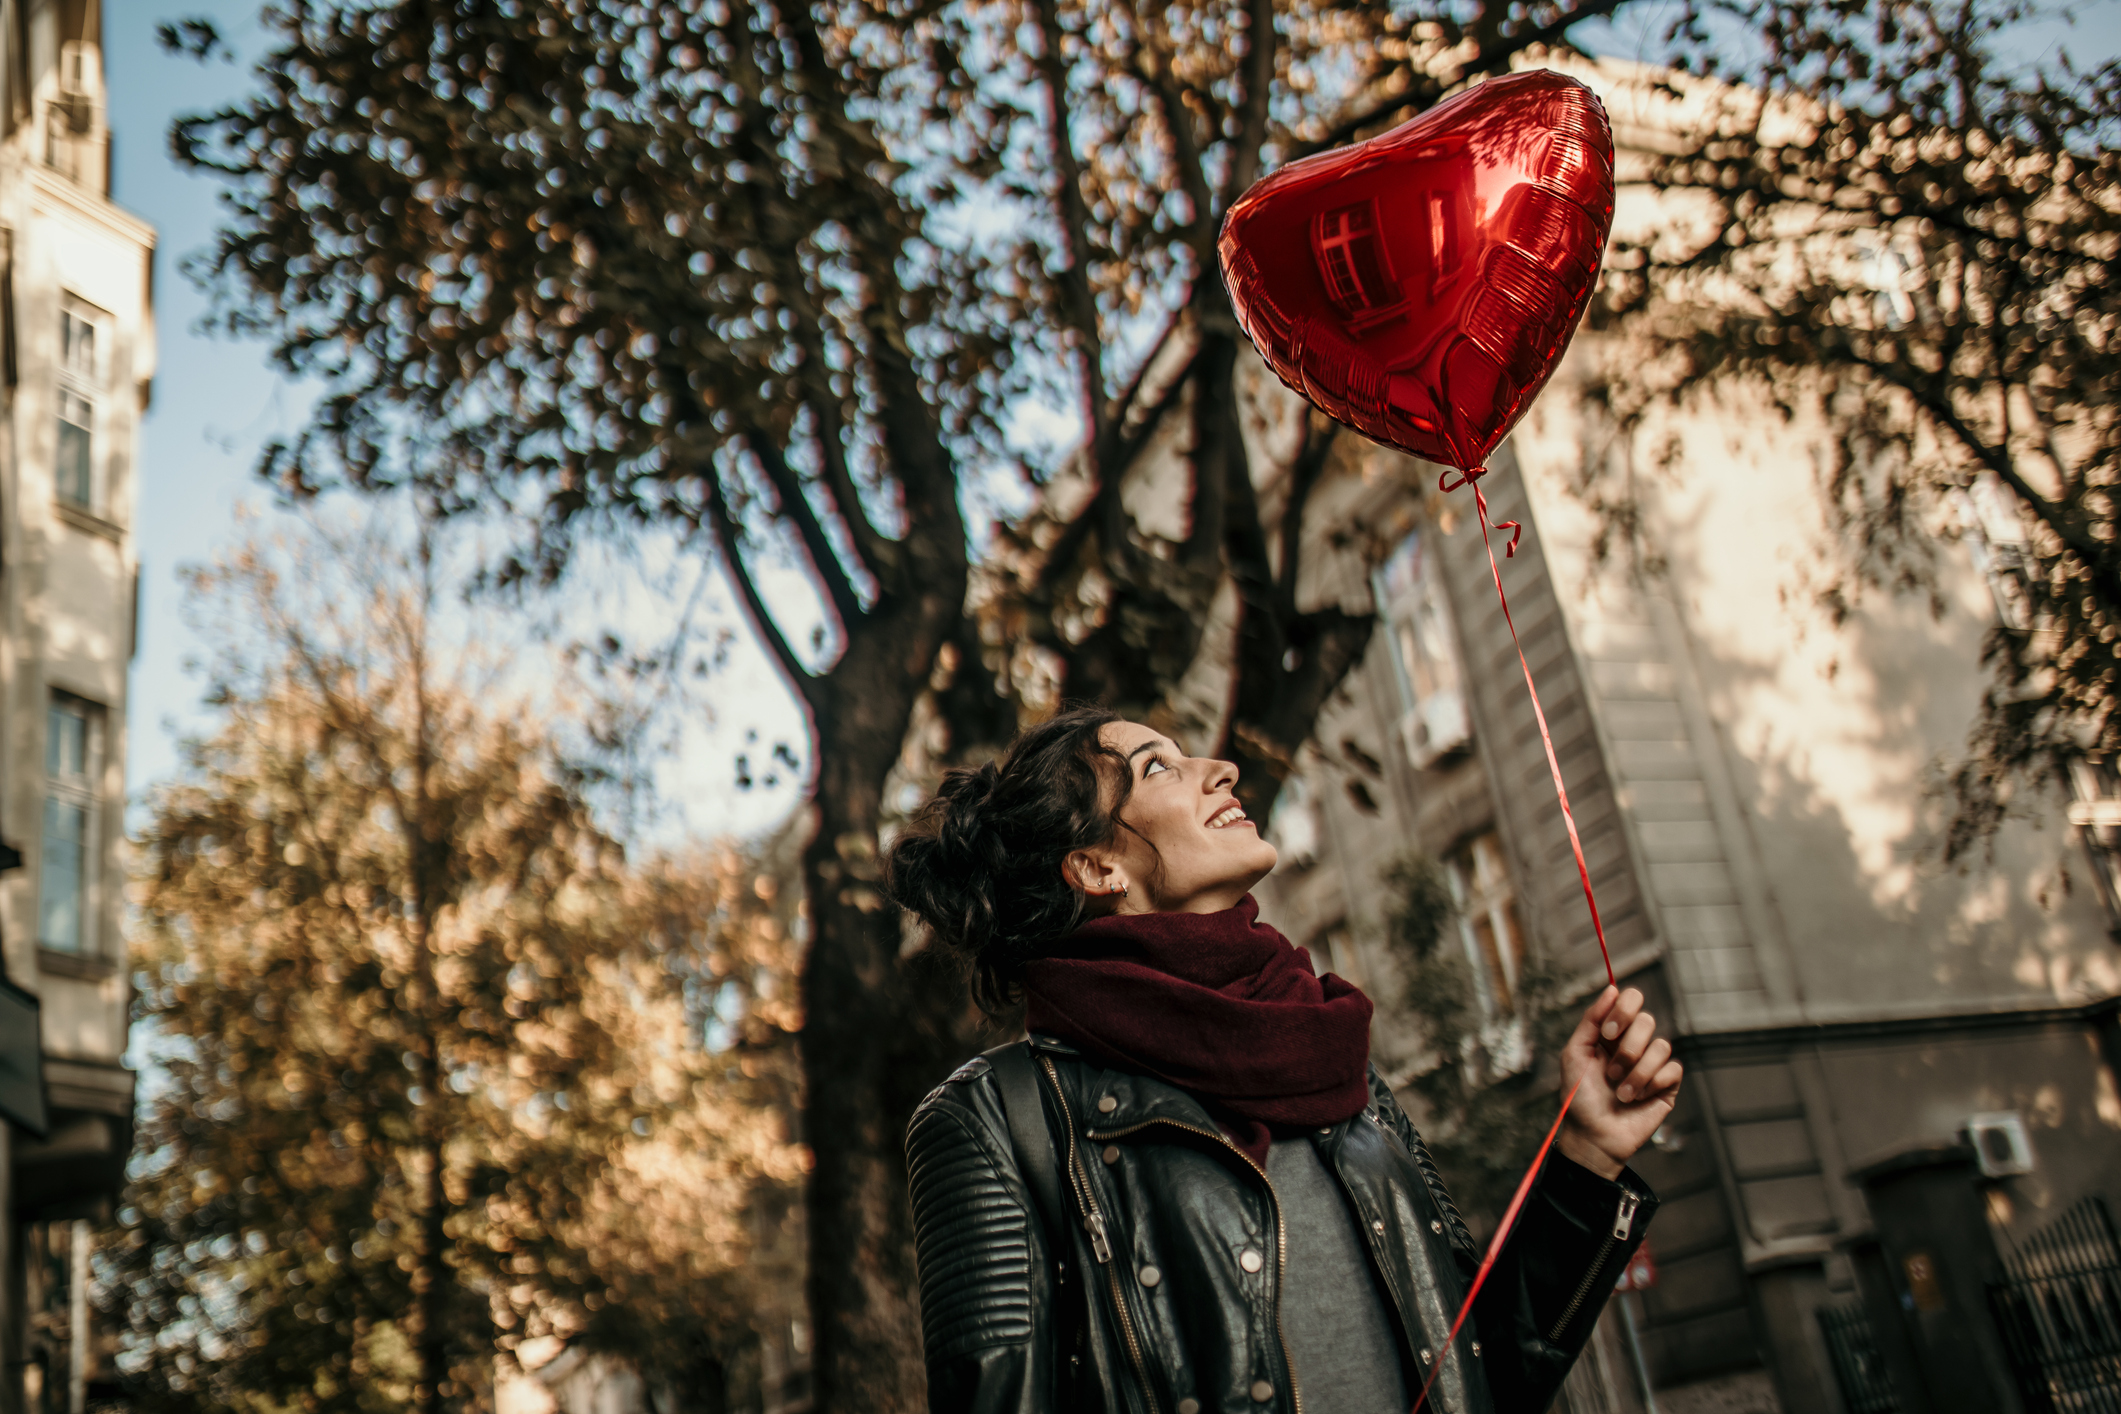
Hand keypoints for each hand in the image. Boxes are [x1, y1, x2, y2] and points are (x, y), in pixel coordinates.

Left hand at [1553, 986, 1681, 1179]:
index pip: (1630, 1000)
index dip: (1623, 1010)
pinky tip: (1637, 1097)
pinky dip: (1651, 1083)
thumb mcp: (1574, 1054)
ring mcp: (1652, 1063)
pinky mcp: (1667, 1085)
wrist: (1593, 1135)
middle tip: (1610, 1071)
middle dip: (1627, 1048)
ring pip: (1660, 1046)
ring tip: (1620, 1092)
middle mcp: (1633, 1043)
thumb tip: (1611, 989)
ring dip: (1636, 1072)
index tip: (1607, 1033)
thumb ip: (1591, 1020)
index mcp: (1611, 1032)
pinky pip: (1672, 1069)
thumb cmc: (1579, 1097)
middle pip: (1647, 1020)